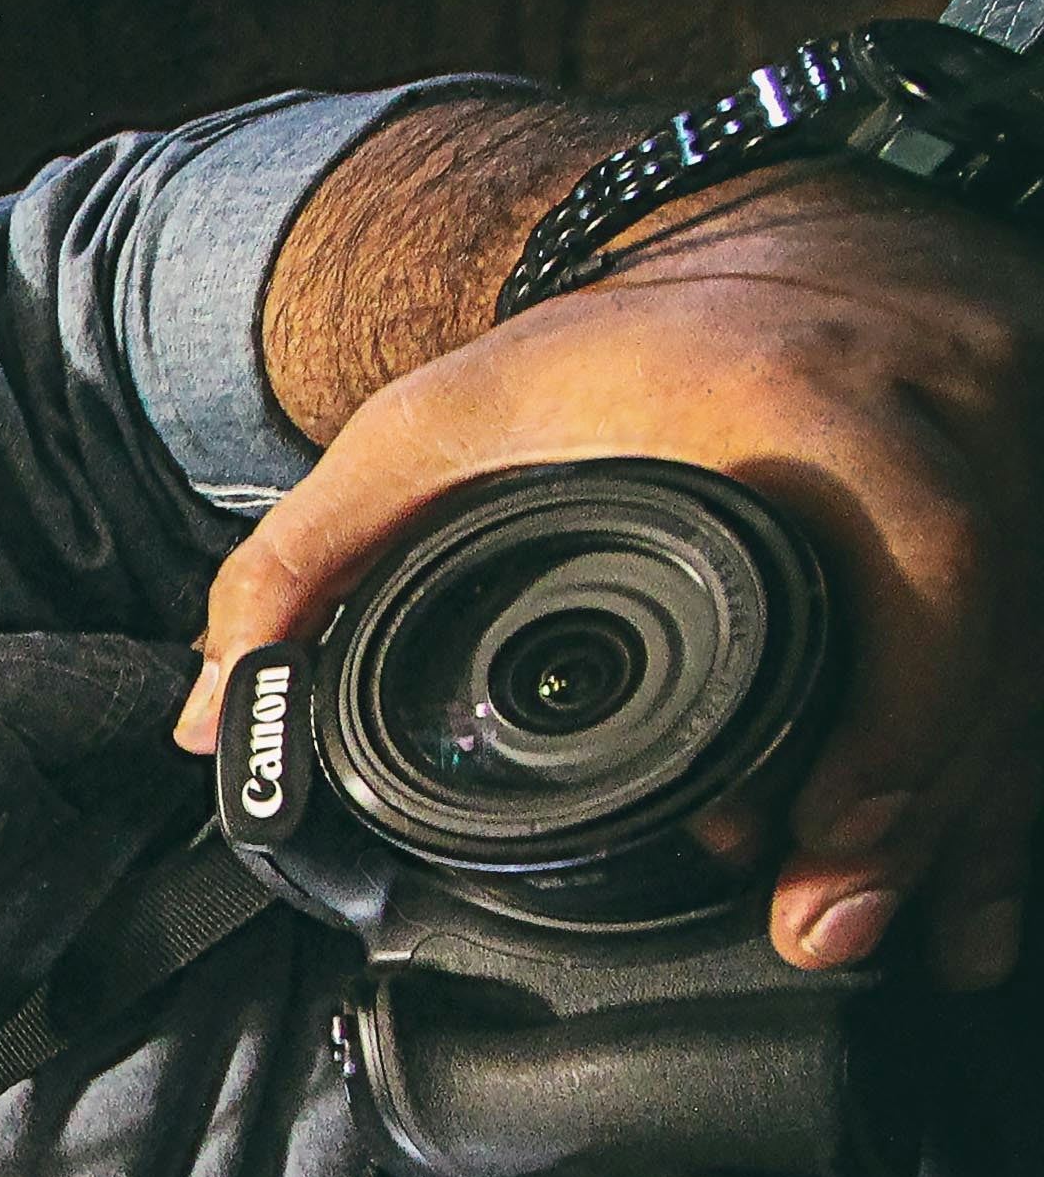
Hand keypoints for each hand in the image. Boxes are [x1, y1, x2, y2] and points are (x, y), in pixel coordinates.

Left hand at [178, 169, 1043, 988]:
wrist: (776, 232)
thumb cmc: (607, 345)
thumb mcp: (436, 422)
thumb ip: (312, 554)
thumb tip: (214, 712)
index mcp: (797, 404)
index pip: (909, 558)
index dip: (894, 712)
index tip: (823, 841)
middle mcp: (944, 418)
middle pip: (990, 637)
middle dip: (926, 803)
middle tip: (834, 928)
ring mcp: (1024, 452)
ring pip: (1039, 661)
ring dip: (983, 815)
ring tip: (922, 945)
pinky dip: (1015, 774)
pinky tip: (983, 893)